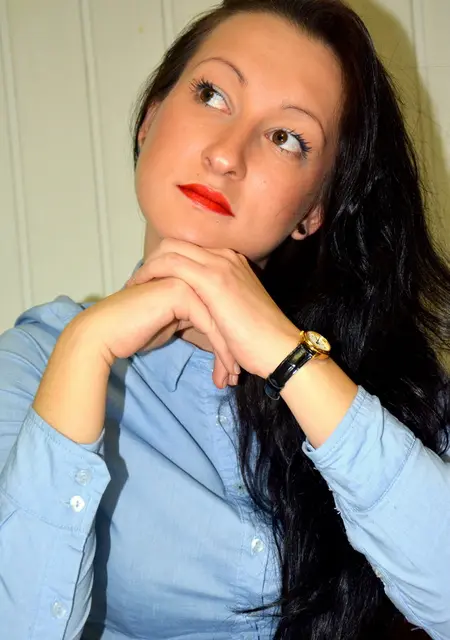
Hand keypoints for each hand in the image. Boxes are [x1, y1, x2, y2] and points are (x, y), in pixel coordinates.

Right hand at [72, 276, 238, 388]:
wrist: (105, 333)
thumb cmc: (135, 331)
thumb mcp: (173, 323)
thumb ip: (192, 318)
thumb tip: (213, 331)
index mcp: (192, 277)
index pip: (221, 308)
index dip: (229, 339)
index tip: (234, 368)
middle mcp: (192, 273)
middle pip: (225, 313)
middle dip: (234, 347)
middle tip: (237, 377)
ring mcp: (187, 279)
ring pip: (221, 319)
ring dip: (230, 352)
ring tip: (231, 379)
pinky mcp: (181, 292)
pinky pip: (210, 324)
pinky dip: (220, 351)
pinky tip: (222, 372)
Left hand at [127, 239, 300, 381]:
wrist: (281, 350)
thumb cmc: (260, 342)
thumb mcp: (233, 316)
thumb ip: (214, 307)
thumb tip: (193, 319)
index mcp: (232, 263)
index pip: (189, 250)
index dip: (165, 262)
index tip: (150, 281)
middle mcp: (226, 257)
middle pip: (176, 243)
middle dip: (152, 259)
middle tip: (136, 282)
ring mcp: (220, 265)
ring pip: (170, 249)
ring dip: (147, 266)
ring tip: (133, 286)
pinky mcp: (213, 280)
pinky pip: (171, 265)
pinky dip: (151, 274)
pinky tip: (140, 290)